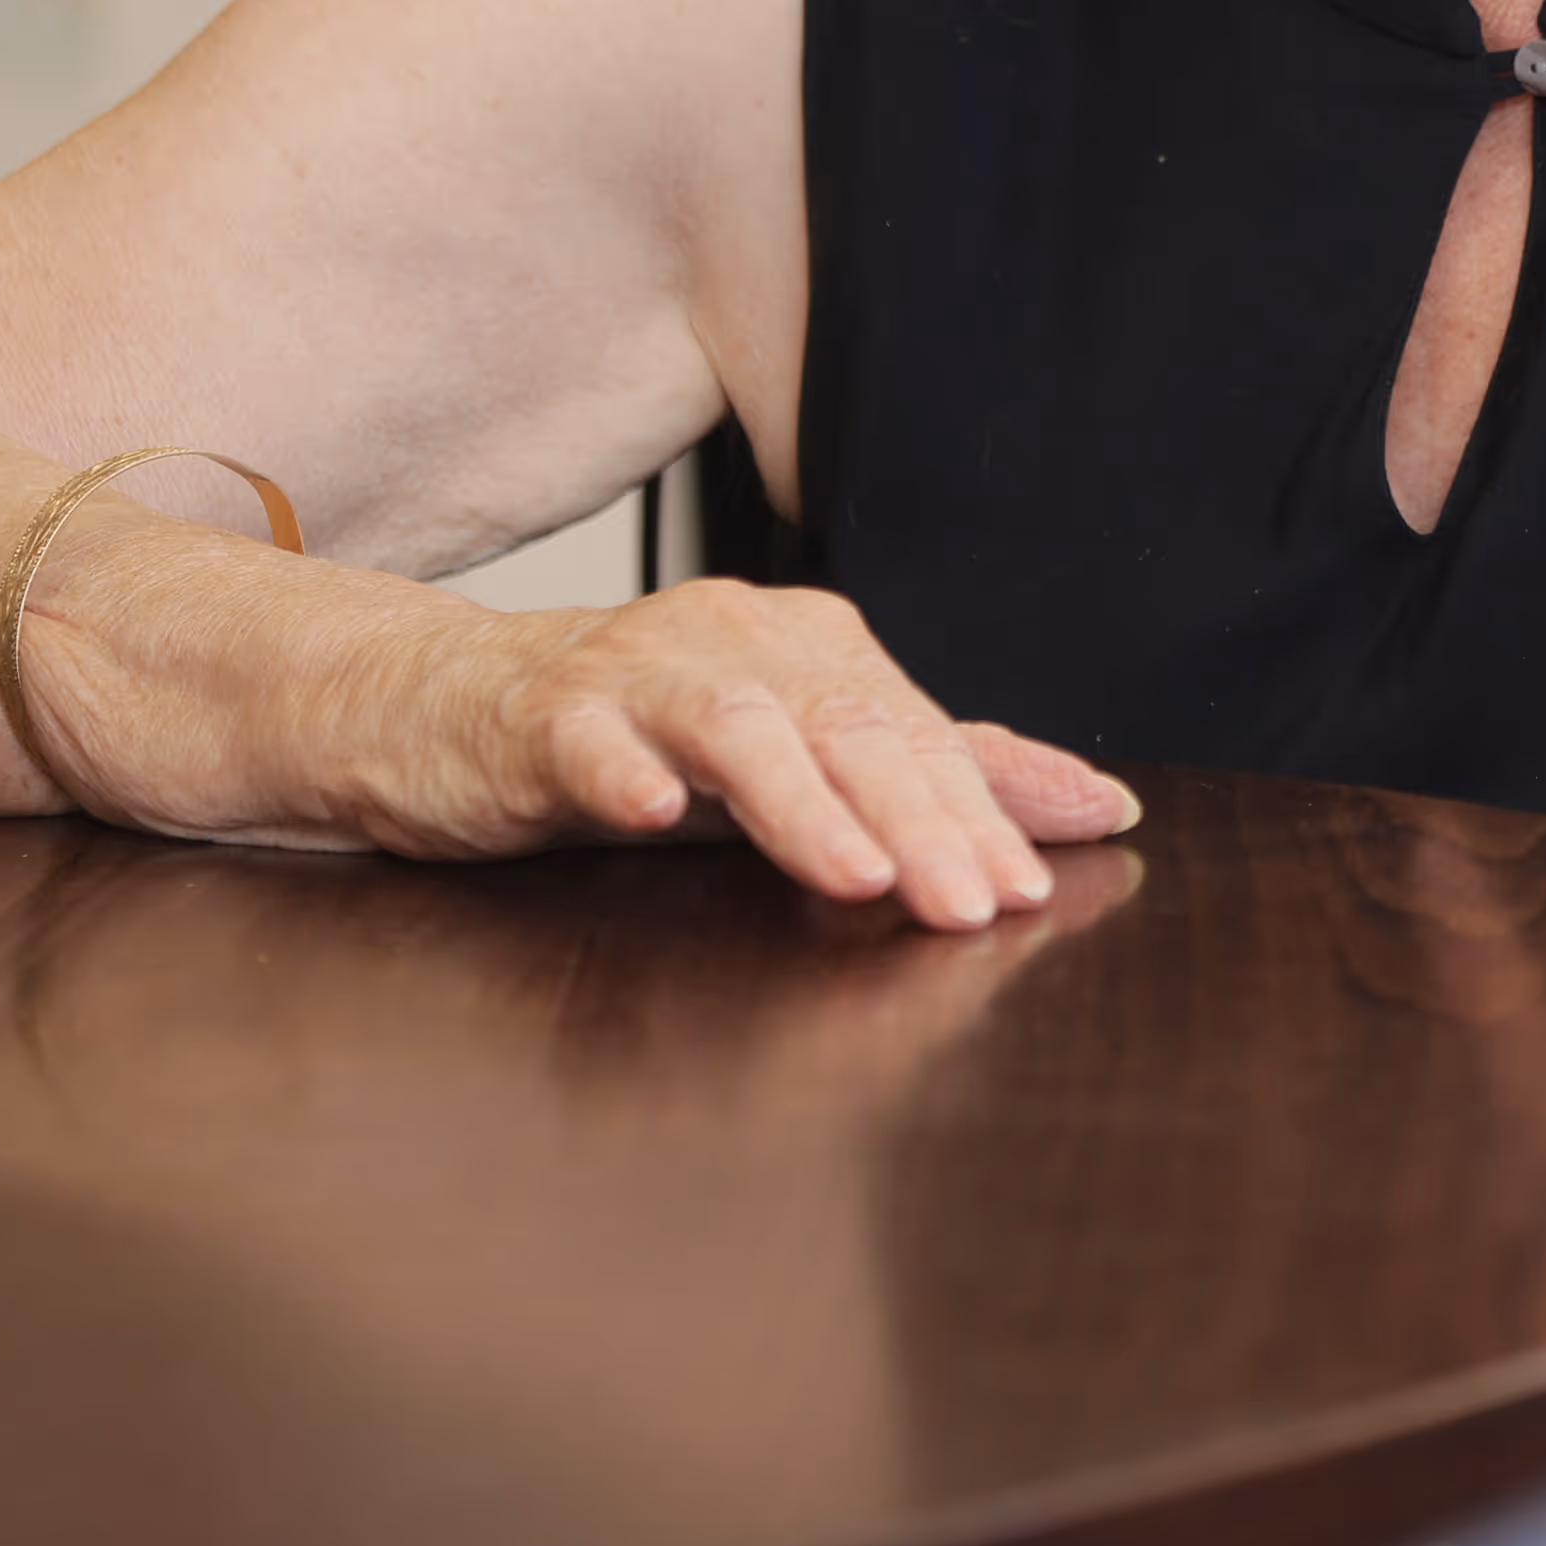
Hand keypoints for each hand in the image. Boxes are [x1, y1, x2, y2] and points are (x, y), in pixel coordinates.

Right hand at [368, 579, 1138, 929]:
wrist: (447, 706)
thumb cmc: (642, 741)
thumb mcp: (800, 762)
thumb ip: (940, 781)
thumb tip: (1098, 804)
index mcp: (813, 648)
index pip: (918, 732)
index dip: (979, 809)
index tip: (1031, 888)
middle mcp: (740, 641)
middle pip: (849, 726)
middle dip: (920, 820)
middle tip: (973, 904)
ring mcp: (639, 671)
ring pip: (737, 727)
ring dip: (801, 803)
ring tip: (860, 873)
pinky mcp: (544, 716)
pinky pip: (588, 740)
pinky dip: (624, 773)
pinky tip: (651, 812)